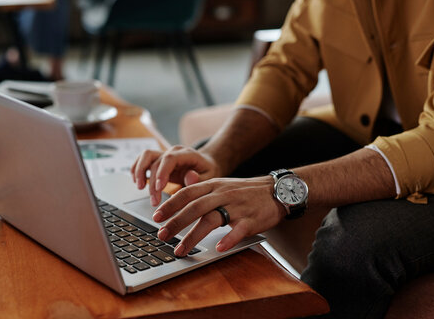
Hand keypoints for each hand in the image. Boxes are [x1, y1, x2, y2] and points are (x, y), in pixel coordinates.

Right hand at [131, 145, 221, 205]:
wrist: (205, 165)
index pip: (170, 159)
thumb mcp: (209, 176)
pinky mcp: (158, 159)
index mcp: (186, 154)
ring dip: (140, 171)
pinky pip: (143, 159)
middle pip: (157, 162)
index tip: (158, 188)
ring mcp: (165, 154)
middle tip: (154, 201)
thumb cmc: (207, 171)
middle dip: (152, 183)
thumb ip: (200, 178)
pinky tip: (137, 181)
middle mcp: (173, 151)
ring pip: (146, 156)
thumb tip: (190, 178)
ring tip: (140, 187)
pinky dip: (137, 168)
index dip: (162, 173)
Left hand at [152, 176, 286, 256]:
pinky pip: (238, 229)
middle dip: (176, 222)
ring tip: (180, 249)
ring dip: (193, 236)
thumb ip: (202, 193)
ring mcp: (237, 206)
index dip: (170, 205)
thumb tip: (177, 204)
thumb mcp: (222, 186)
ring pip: (212, 219)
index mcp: (214, 185)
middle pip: (195, 207)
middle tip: (161, 235)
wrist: (277, 190)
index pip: (187, 193)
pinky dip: (228, 239)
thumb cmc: (245, 191)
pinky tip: (219, 248)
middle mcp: (223, 194)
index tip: (156, 216)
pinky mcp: (251, 219)